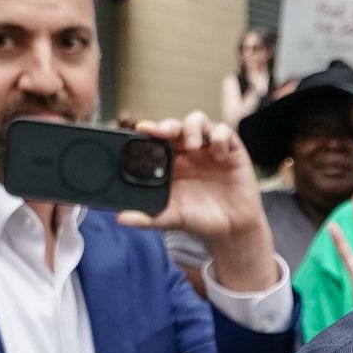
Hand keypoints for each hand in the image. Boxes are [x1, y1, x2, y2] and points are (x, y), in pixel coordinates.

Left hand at [122, 112, 277, 293]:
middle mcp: (188, 152)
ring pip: (198, 121)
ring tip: (193, 146)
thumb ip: (147, 218)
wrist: (231, 231)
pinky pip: (225, 132)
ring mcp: (209, 149)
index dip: (150, 131)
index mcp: (171, 163)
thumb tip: (121, 219)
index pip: (157, 139)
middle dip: (169, 126)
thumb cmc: (199, 220)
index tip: (141, 130)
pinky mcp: (231, 150)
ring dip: (193, 128)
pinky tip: (219, 155)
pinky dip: (220, 138)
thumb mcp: (171, 219)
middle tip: (165, 133)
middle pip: (176, 126)